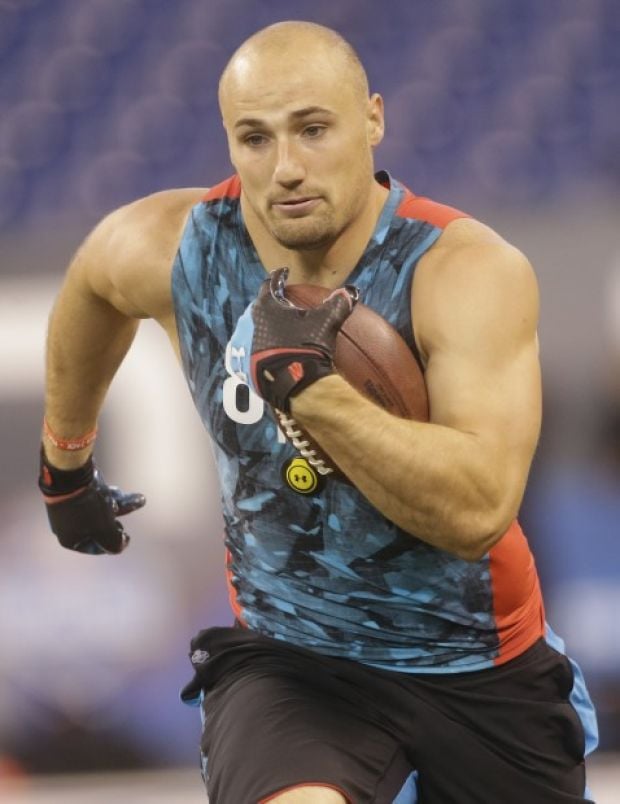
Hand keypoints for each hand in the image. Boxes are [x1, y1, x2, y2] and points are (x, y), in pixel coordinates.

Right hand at [39, 449, 144, 554]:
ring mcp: (73, 505)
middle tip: (123, 526)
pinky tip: (132, 494)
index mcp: (70, 537)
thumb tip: (120, 546)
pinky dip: (115, 495)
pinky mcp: (79, 489)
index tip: (124, 540)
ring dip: (123, 506)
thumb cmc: (86, 507)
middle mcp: (69, 523)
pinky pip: (100, 495)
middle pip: (99, 526)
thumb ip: (113, 542)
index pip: (93, 547)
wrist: (70, 474)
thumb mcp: (104, 530)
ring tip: (140, 500)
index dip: (110, 544)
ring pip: (102, 508)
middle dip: (117, 523)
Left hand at [229, 268, 357, 411]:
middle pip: (261, 306)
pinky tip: (272, 350)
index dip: (279, 277)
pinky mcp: (245, 364)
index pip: (271, 283)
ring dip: (266, 326)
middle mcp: (250, 321)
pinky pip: (253, 349)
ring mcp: (245, 344)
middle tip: (285, 305)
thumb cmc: (306, 347)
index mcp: (266, 306)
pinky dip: (262, 346)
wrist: (292, 385)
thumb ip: (336, 304)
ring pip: (256, 328)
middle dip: (272, 304)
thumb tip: (349, 291)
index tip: (284, 273)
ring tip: (279, 329)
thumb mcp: (325, 323)